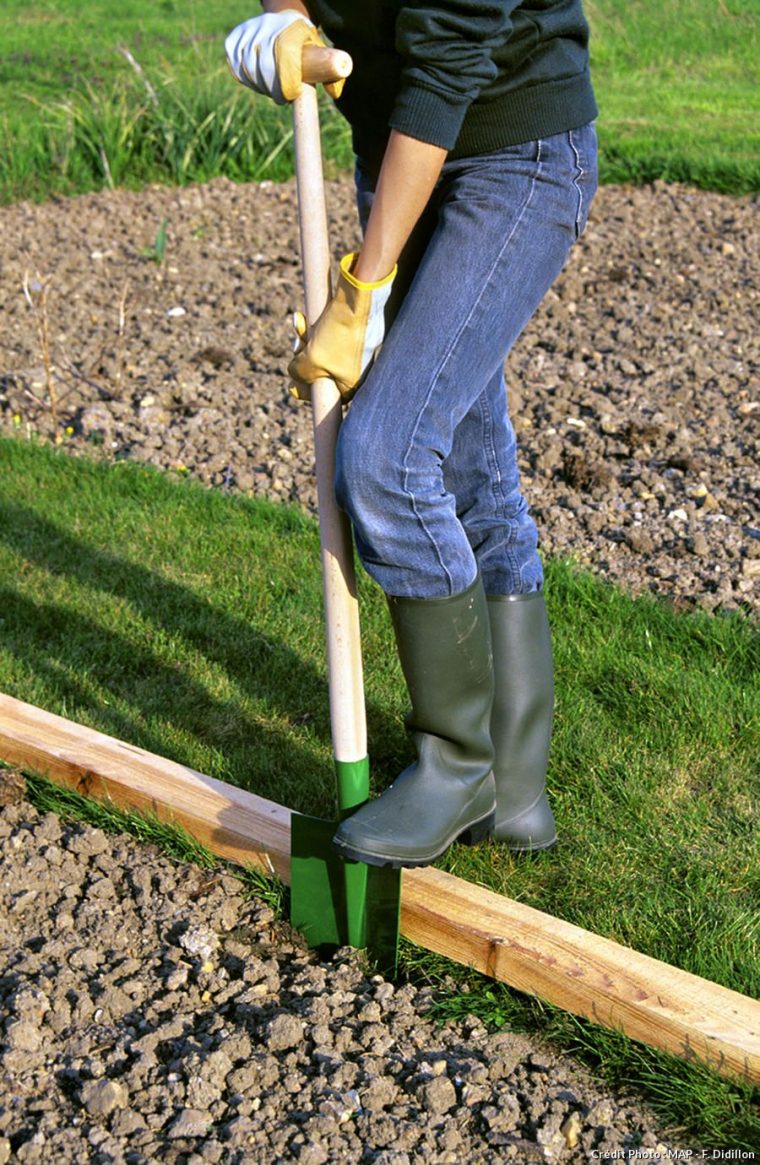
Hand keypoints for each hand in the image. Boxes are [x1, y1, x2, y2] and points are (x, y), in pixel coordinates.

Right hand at [225, 11, 344, 103]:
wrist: (284, 21)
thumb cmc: (305, 45)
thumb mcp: (321, 55)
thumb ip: (332, 76)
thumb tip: (332, 94)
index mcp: (291, 30)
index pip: (284, 60)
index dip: (286, 84)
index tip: (292, 95)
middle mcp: (267, 26)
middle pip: (264, 68)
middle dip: (273, 90)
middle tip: (282, 97)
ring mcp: (248, 31)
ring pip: (248, 69)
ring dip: (260, 86)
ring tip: (272, 88)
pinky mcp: (235, 38)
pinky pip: (236, 66)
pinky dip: (246, 78)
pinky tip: (257, 80)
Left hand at [289, 253, 395, 401]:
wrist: (360, 296)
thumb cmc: (340, 332)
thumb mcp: (312, 360)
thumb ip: (299, 372)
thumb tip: (294, 377)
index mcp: (352, 384)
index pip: (324, 395)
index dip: (305, 387)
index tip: (292, 384)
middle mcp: (358, 370)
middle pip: (320, 370)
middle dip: (303, 356)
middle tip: (297, 344)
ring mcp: (357, 351)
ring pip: (322, 350)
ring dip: (306, 339)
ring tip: (300, 323)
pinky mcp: (356, 333)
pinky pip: (329, 335)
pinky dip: (315, 328)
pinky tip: (304, 317)